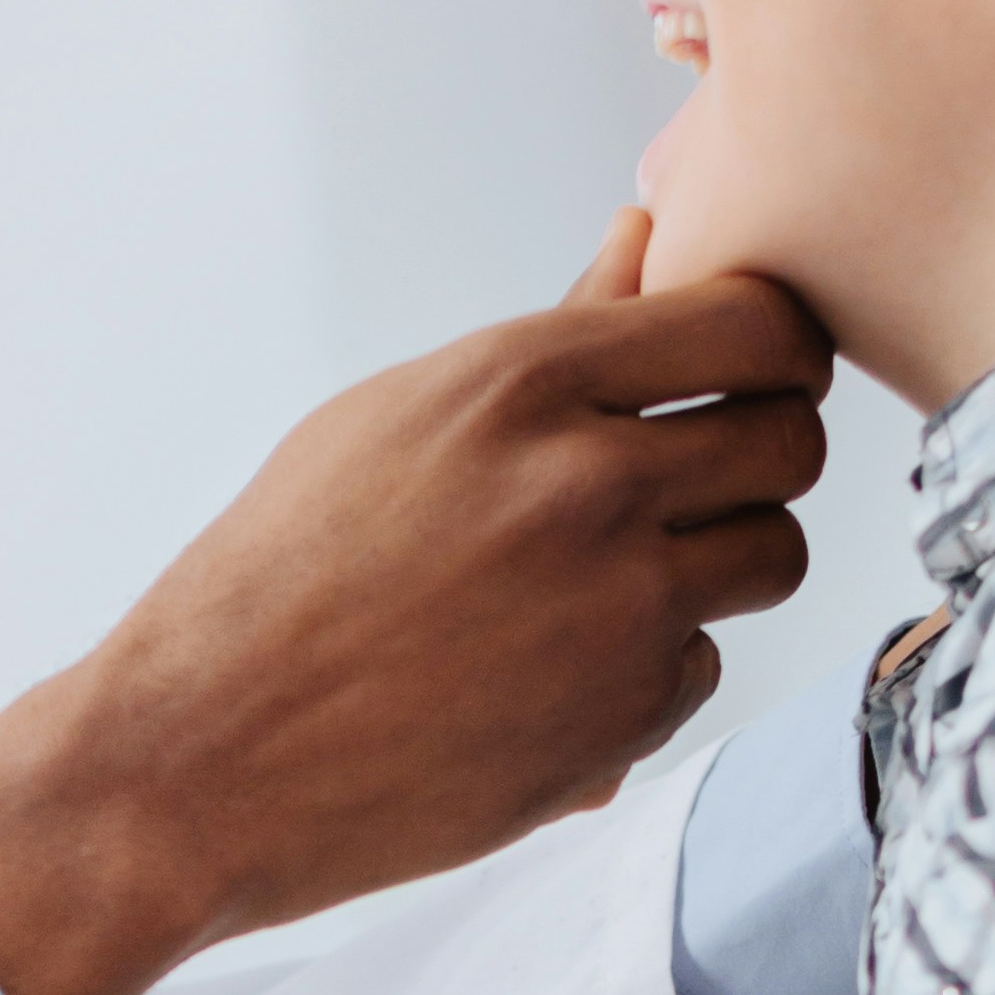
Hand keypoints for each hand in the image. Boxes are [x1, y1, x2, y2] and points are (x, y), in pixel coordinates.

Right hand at [0, 217, 830, 994]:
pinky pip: (704, 666)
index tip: (755, 377)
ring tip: (620, 585)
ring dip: (723, 567)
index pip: (754, 323)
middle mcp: (588, 483)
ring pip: (774, 555)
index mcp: (524, 381)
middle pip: (792, 437)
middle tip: (699, 487)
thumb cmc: (281, 577)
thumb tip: (644, 237)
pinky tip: (553, 676)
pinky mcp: (623, 717)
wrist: (201, 757)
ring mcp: (617, 606)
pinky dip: (649, 674)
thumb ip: (551, 338)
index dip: (774, 349)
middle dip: (760, 458)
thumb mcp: (397, 420)